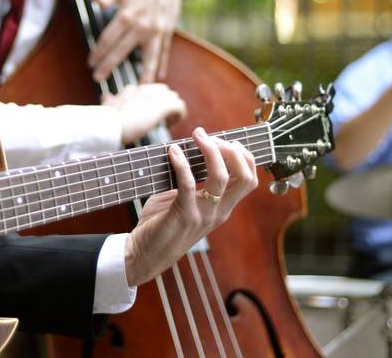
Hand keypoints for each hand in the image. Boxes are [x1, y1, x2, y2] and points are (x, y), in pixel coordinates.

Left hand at [89, 0, 195, 83]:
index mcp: (127, 15)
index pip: (108, 38)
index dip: (98, 52)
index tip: (90, 62)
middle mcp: (142, 26)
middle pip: (122, 50)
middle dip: (108, 65)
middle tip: (97, 78)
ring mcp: (156, 31)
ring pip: (148, 56)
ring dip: (142, 73)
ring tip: (138, 88)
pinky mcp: (167, 32)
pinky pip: (164, 52)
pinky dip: (161, 65)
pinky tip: (158, 77)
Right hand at [102, 83, 186, 143]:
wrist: (111, 125)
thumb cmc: (107, 120)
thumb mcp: (107, 107)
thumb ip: (110, 100)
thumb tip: (106, 96)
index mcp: (132, 90)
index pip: (148, 90)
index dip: (151, 102)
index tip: (148, 114)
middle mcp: (145, 89)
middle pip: (163, 91)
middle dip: (164, 103)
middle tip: (160, 119)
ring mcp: (156, 96)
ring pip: (173, 97)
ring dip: (172, 109)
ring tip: (167, 122)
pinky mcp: (164, 105)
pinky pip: (180, 106)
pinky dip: (179, 115)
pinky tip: (171, 125)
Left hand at [123, 127, 256, 286]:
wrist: (143, 255)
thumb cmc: (160, 225)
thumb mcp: (183, 201)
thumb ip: (190, 181)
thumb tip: (186, 150)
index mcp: (222, 208)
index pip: (249, 180)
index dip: (244, 156)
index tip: (227, 140)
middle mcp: (218, 212)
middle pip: (245, 177)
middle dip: (232, 150)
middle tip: (209, 137)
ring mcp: (203, 215)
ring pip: (221, 177)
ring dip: (210, 150)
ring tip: (196, 136)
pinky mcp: (184, 215)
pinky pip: (189, 184)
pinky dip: (182, 163)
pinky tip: (173, 152)